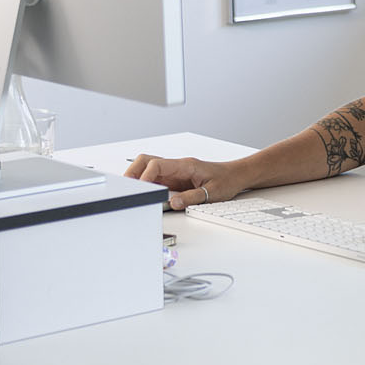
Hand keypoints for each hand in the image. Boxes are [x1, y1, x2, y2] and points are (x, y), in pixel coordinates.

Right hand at [126, 154, 242, 210]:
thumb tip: (173, 203)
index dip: (145, 176)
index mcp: (185, 166)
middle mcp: (177, 166)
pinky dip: (146, 184)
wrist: (236, 175)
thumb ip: (191, 197)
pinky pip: (155, 178)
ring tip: (133, 193)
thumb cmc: (227, 180)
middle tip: (128, 189)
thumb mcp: (212, 192)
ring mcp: (174, 172)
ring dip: (138, 178)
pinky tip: (144, 194)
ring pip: (148, 168)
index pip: (157, 164)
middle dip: (133, 173)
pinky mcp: (174, 179)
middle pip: (146, 161)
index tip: (141, 189)